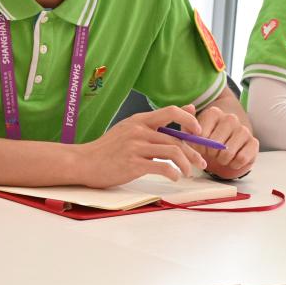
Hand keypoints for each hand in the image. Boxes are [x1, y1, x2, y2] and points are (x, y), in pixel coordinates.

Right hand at [73, 105, 207, 187]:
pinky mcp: (133, 164)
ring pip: (173, 152)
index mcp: (139, 120)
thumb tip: (187, 107)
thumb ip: (156, 123)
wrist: (84, 162)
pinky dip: (173, 173)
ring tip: (188, 173)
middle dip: (193, 152)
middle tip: (202, 162)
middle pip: (176, 138)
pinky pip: (162, 167)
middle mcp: (138, 131)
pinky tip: (174, 177)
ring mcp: (135, 147)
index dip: (189, 120)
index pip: (171, 111)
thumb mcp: (130, 129)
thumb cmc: (108, 149)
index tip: (198, 133)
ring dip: (186, 165)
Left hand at [196, 105, 258, 177]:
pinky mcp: (254, 142)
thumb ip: (186, 120)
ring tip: (221, 156)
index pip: (202, 134)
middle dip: (210, 154)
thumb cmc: (206, 139)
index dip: (199, 146)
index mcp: (214, 113)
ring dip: (222, 160)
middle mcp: (230, 118)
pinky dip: (234, 164)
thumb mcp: (191, 131)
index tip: (200, 147)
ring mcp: (243, 129)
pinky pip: (242, 158)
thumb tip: (190, 106)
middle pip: (215, 145)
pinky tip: (232, 160)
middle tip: (211, 153)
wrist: (225, 147)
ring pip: (228, 153)